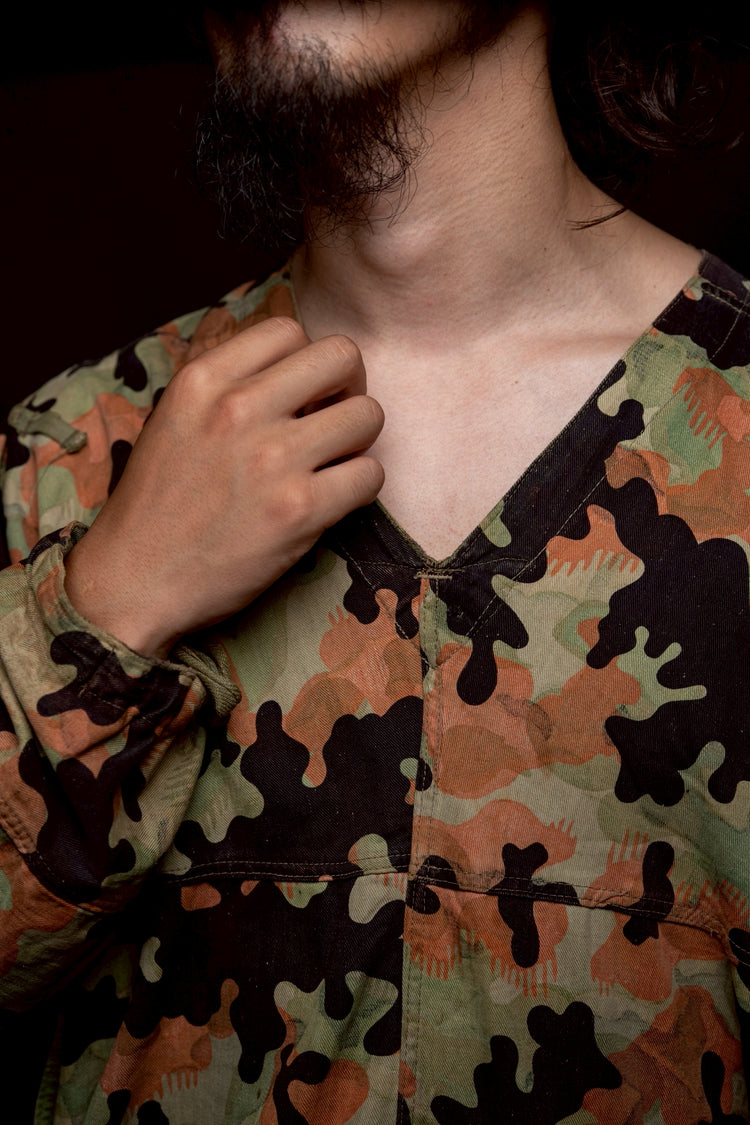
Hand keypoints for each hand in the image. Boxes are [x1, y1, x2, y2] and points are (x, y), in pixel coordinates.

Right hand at [64, 317, 383, 658]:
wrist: (135, 580)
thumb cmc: (158, 504)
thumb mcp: (174, 417)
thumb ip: (228, 383)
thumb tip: (295, 366)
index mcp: (204, 378)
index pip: (290, 329)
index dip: (306, 361)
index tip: (302, 393)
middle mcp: (238, 408)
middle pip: (341, 357)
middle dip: (348, 387)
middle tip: (335, 419)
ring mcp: (272, 458)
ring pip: (367, 414)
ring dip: (359, 440)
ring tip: (331, 464)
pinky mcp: (298, 509)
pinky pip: (370, 474)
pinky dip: (360, 486)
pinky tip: (333, 499)